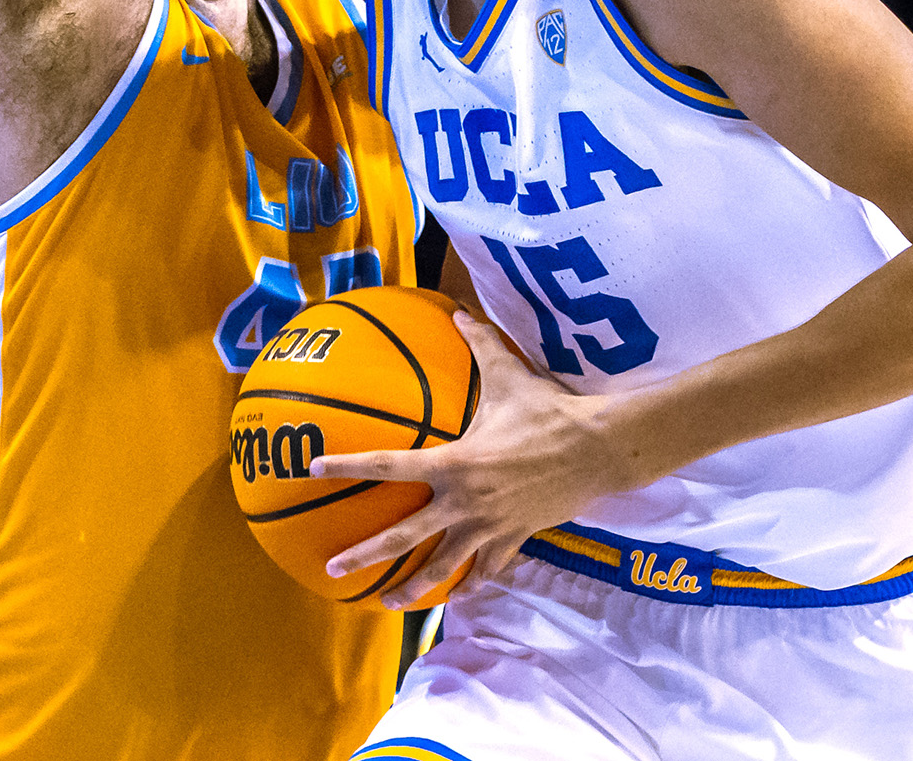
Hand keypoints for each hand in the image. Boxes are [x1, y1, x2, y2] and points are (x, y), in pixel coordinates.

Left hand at [309, 310, 617, 609]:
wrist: (598, 451)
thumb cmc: (549, 411)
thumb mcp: (507, 374)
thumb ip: (478, 343)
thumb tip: (458, 310)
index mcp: (453, 463)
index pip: (388, 465)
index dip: (348, 465)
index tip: (314, 468)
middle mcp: (463, 502)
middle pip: (404, 536)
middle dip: (365, 553)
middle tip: (333, 567)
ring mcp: (488, 527)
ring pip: (443, 566)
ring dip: (412, 588)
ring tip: (386, 602)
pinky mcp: (514, 539)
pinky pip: (486, 569)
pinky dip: (469, 583)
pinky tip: (455, 595)